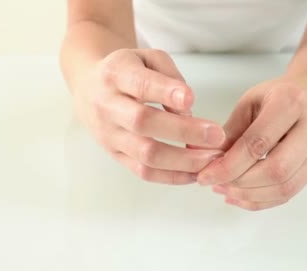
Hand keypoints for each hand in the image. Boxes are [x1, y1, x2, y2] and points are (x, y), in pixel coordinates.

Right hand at [72, 48, 225, 184]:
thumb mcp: (147, 58)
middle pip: (143, 123)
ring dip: (182, 160)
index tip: (191, 99)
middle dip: (184, 132)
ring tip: (212, 158)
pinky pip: (143, 172)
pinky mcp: (115, 155)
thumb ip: (169, 77)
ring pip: (145, 154)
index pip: (140, 84)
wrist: (89, 89)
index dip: (165, 92)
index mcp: (115, 74)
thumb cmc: (127, 71)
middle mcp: (107, 106)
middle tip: (217, 135)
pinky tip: (195, 173)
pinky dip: (172, 176)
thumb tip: (187, 112)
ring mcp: (109, 135)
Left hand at [197, 79, 306, 209]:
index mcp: (290, 102)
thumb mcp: (247, 104)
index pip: (258, 143)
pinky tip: (240, 197)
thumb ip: (229, 132)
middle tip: (216, 184)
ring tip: (226, 191)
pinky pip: (290, 192)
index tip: (206, 176)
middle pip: (276, 169)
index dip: (229, 165)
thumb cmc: (274, 97)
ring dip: (251, 195)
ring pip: (286, 186)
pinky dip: (262, 200)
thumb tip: (204, 159)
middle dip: (241, 183)